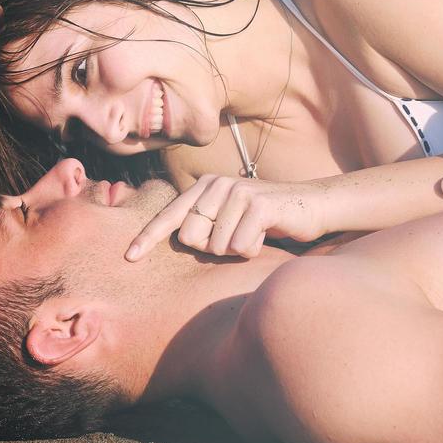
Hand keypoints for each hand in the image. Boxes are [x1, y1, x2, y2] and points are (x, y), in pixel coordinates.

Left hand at [125, 175, 327, 260]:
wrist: (312, 205)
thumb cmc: (267, 218)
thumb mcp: (230, 217)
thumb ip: (205, 223)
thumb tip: (183, 240)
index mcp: (205, 186)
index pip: (171, 216)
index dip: (148, 238)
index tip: (130, 258)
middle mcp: (218, 185)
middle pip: (191, 238)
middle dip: (213, 248)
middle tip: (237, 236)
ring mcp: (238, 193)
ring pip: (218, 247)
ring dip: (237, 250)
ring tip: (254, 234)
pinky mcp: (259, 206)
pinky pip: (240, 247)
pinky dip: (253, 250)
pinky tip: (266, 236)